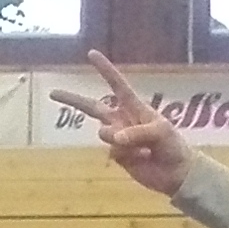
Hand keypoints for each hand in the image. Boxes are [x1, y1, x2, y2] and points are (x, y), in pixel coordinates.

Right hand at [43, 50, 188, 195]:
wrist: (176, 173)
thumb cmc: (172, 145)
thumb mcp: (160, 131)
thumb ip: (136, 132)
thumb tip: (115, 138)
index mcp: (134, 106)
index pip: (116, 84)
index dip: (105, 69)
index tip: (91, 54)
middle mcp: (122, 120)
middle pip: (91, 107)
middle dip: (72, 100)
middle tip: (52, 92)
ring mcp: (118, 138)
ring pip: (105, 134)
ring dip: (121, 141)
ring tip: (143, 149)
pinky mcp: (117, 156)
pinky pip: (113, 153)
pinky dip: (128, 157)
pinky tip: (143, 159)